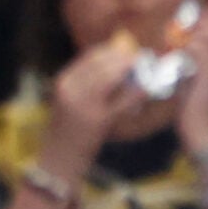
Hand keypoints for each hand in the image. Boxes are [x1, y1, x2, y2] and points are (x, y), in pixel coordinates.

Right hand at [43, 39, 145, 178]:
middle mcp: (71, 88)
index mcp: (64, 81)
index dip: (114, 51)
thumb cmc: (70, 129)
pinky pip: (122, 100)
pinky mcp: (98, 119)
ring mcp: (83, 103)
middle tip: (144, 60)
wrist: (59, 157)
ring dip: (133, 73)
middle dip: (126, 59)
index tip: (130, 52)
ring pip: (113, 77)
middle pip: (104, 63)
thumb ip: (89, 83)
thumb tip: (117, 66)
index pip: (91, 55)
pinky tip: (148, 90)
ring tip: (148, 73)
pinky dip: (137, 93)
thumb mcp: (72, 101)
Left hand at [172, 7, 207, 154]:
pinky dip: (185, 50)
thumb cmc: (197, 106)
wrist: (205, 131)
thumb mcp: (200, 76)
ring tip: (177, 46)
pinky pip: (199, 49)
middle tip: (184, 30)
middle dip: (203, 21)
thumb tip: (180, 37)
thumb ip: (197, 57)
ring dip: (191, 36)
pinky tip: (176, 60)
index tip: (194, 22)